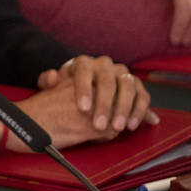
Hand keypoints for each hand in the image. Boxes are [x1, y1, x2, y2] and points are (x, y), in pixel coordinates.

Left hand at [35, 55, 157, 132]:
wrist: (86, 85)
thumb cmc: (68, 87)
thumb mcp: (55, 84)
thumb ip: (48, 81)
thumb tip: (52, 77)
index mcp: (84, 63)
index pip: (84, 73)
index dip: (84, 91)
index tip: (82, 109)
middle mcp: (105, 65)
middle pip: (108, 82)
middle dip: (104, 105)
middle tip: (99, 125)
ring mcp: (122, 73)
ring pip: (128, 87)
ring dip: (124, 108)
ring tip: (117, 127)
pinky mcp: (136, 85)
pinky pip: (142, 96)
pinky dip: (139, 111)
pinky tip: (131, 125)